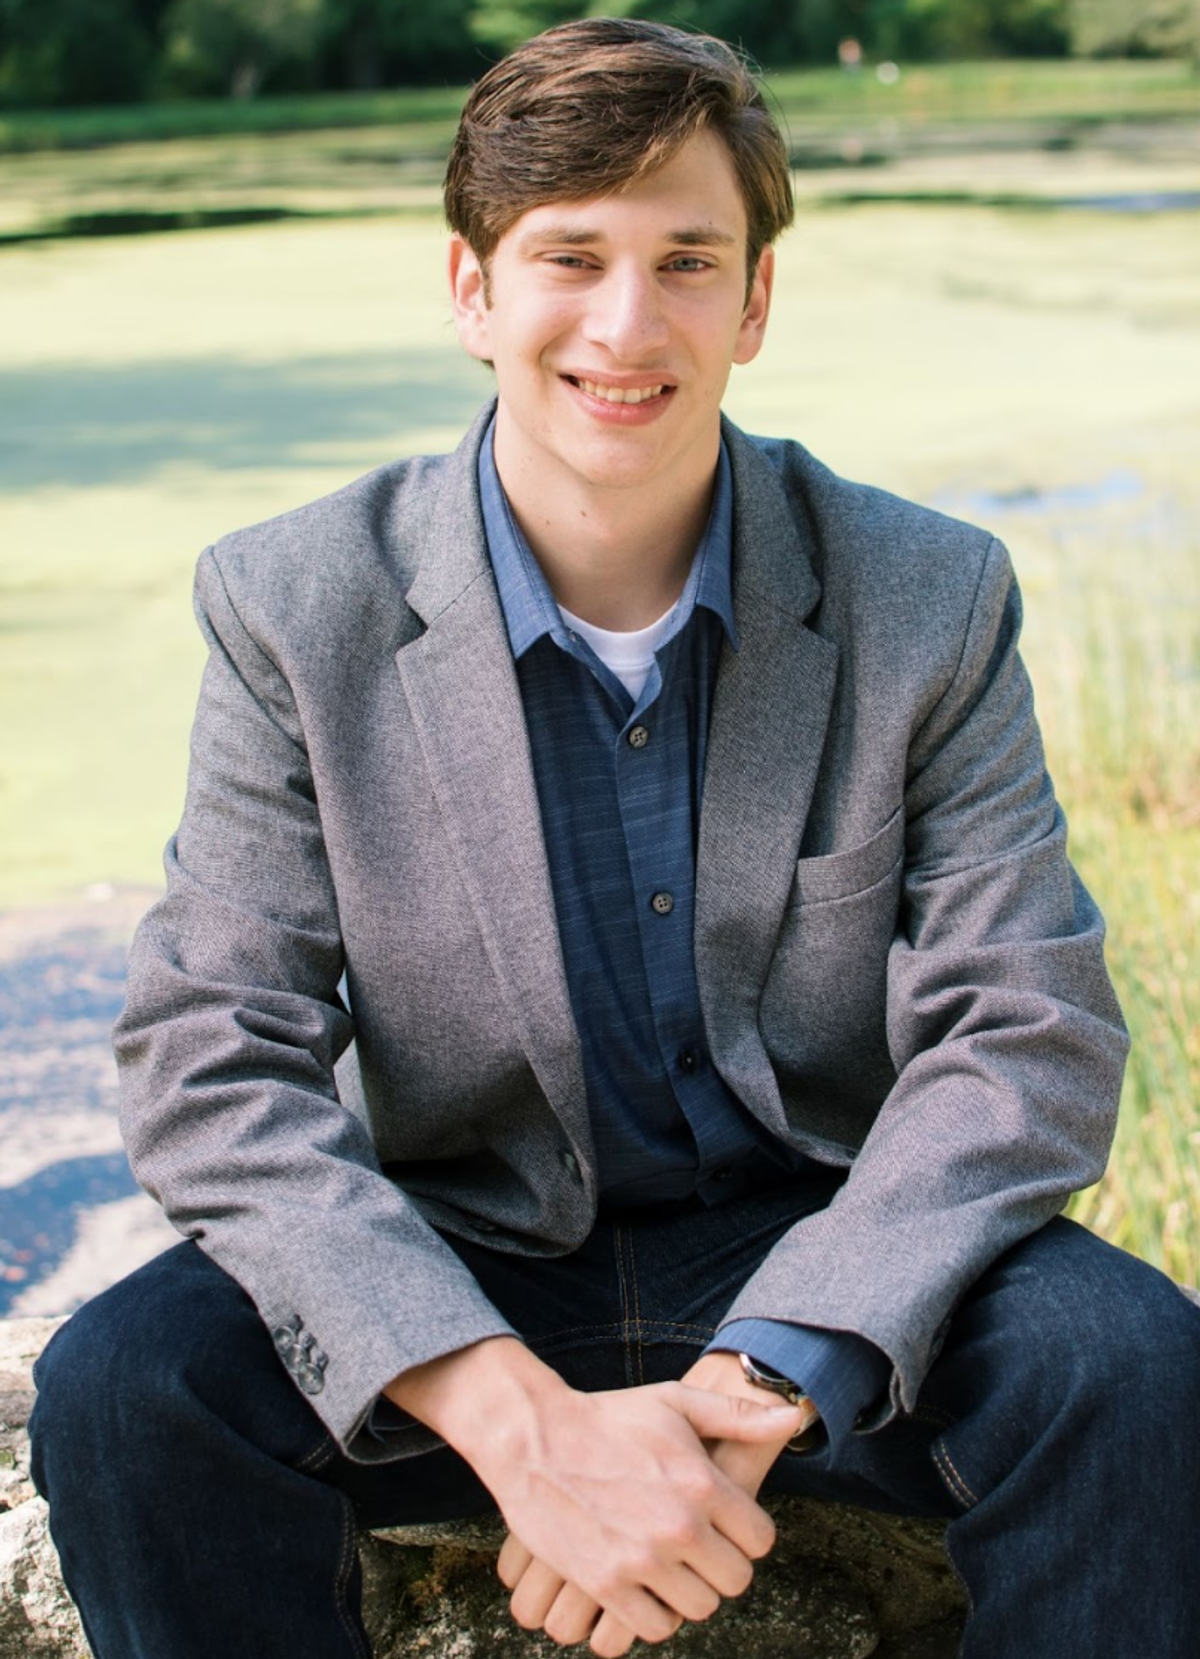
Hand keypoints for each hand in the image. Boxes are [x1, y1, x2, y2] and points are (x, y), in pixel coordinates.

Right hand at [385, 1338, 802, 1651]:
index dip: (746, 1533)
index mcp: (702, 1483)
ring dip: (688, 1590)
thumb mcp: (675, 1403)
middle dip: (722, 1565)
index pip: (760, 1539)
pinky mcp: (606, 1584)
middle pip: (735, 1581)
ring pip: (698, 1607)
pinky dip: (652, 1612)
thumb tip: (792, 1416)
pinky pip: (654, 1627)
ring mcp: (641, 1559)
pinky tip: (642, 1583)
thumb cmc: (609, 1416)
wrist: (534, 1438)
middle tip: (698, 1548)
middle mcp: (679, 1526)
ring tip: (669, 1564)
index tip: (725, 1524)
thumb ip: (736, 1417)